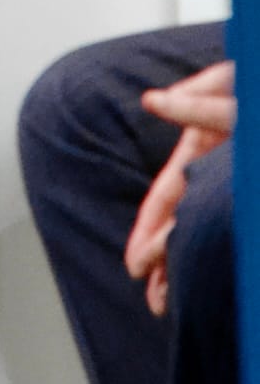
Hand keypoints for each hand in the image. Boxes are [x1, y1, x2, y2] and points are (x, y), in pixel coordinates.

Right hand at [130, 62, 237, 313]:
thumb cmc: (255, 79)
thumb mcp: (233, 85)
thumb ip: (198, 100)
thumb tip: (151, 102)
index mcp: (204, 144)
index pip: (169, 196)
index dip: (151, 233)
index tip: (135, 266)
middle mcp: (217, 169)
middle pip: (184, 225)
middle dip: (167, 264)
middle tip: (158, 304)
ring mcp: (235, 184)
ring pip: (209, 231)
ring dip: (189, 266)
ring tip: (177, 303)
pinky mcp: (247, 194)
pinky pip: (233, 228)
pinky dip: (220, 252)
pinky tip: (217, 278)